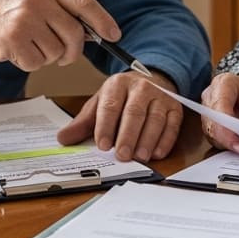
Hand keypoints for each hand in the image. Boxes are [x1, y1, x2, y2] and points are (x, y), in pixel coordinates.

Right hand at [0, 0, 116, 68]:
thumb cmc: (0, 12)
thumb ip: (59, 11)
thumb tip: (93, 32)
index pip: (84, 3)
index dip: (103, 20)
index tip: (113, 35)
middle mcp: (37, 0)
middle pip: (75, 34)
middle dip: (72, 52)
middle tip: (62, 56)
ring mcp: (24, 18)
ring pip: (56, 52)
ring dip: (46, 57)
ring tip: (28, 46)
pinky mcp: (13, 39)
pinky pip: (37, 63)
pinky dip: (29, 63)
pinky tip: (16, 51)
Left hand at [56, 71, 182, 162]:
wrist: (150, 80)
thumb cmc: (121, 98)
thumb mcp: (99, 105)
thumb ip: (83, 124)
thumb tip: (63, 139)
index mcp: (117, 84)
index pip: (110, 105)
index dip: (106, 126)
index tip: (102, 145)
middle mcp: (140, 87)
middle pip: (134, 113)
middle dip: (128, 136)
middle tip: (122, 155)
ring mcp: (160, 96)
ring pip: (155, 119)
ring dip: (148, 140)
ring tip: (140, 157)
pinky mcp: (175, 107)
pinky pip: (172, 124)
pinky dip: (165, 140)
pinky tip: (157, 153)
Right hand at [199, 72, 238, 154]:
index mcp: (223, 84)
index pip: (219, 108)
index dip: (227, 128)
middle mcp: (210, 97)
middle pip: (213, 124)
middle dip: (230, 140)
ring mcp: (207, 111)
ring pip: (214, 134)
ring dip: (232, 144)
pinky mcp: (209, 124)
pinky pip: (217, 138)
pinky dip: (231, 145)